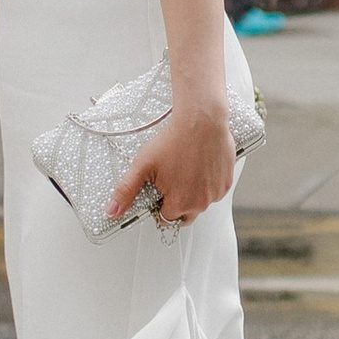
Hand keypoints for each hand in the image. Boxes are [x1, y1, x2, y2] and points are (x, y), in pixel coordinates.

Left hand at [137, 101, 236, 228]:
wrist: (202, 120)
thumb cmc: (174, 140)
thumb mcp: (143, 165)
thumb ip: (126, 191)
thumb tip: (112, 210)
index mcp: (180, 203)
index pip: (165, 219)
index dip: (159, 206)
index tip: (159, 192)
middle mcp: (200, 202)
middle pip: (185, 215)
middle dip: (177, 205)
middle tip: (171, 183)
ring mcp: (215, 192)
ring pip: (200, 202)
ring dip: (192, 194)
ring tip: (185, 171)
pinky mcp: (226, 182)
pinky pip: (214, 191)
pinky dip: (207, 184)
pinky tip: (199, 168)